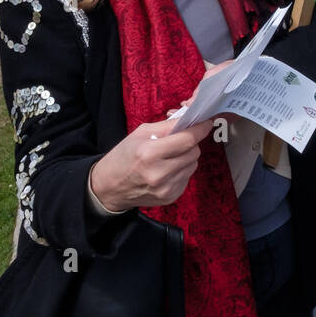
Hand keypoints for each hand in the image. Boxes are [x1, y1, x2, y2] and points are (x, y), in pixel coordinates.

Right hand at [89, 116, 213, 211]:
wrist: (109, 187)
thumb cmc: (123, 157)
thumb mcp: (139, 133)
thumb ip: (167, 126)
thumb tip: (190, 118)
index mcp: (149, 153)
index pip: (187, 139)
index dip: (200, 129)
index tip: (205, 123)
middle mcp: (159, 173)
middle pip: (193, 152)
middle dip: (189, 143)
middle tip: (177, 140)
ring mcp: (166, 188)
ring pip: (193, 164)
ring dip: (186, 157)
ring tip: (168, 156)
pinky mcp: (170, 197)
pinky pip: (187, 177)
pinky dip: (181, 170)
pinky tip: (166, 169)